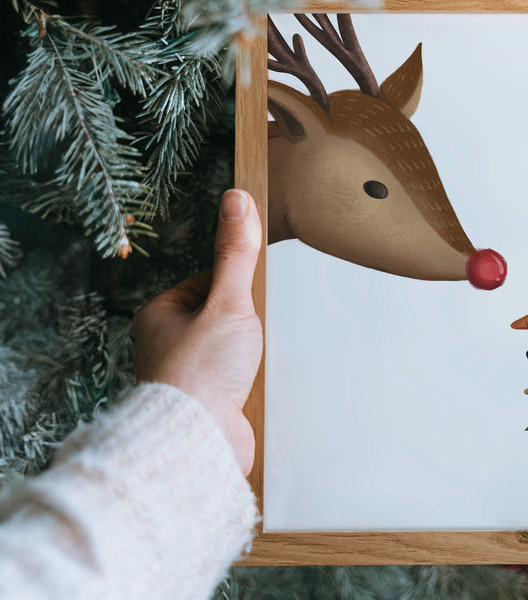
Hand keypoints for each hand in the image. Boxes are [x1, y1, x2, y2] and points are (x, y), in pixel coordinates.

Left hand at [133, 189, 262, 475]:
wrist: (197, 442)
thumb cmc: (201, 373)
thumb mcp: (227, 302)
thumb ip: (236, 254)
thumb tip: (236, 200)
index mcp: (160, 314)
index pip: (208, 282)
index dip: (236, 289)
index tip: (246, 302)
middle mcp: (166, 344)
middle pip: (221, 317)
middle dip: (244, 327)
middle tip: (249, 338)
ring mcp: (185, 376)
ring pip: (228, 351)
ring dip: (246, 358)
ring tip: (248, 367)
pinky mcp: (203, 403)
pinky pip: (232, 382)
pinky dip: (247, 383)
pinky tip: (252, 388)